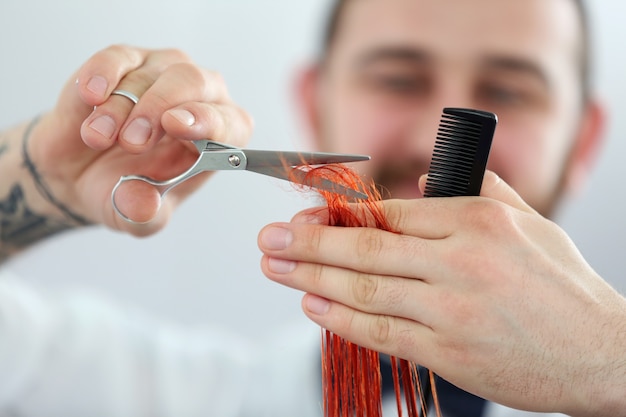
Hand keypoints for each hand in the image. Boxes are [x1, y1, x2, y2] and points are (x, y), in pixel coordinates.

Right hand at [26, 45, 252, 234]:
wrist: (79, 176)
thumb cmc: (125, 190)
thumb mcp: (135, 216)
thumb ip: (143, 214)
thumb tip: (143, 206)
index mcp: (218, 136)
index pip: (228, 121)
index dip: (207, 121)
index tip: (177, 126)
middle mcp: (199, 96)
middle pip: (192, 82)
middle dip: (158, 109)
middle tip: (132, 142)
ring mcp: (162, 73)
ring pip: (149, 75)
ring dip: (121, 108)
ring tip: (98, 138)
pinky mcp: (124, 61)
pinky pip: (116, 58)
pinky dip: (102, 75)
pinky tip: (91, 96)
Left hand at [258, 171, 625, 415]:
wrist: (603, 352)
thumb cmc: (563, 286)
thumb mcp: (529, 222)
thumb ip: (476, 190)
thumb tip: (422, 182)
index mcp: (477, 219)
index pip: (390, 213)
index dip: (339, 214)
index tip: (305, 214)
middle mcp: (461, 260)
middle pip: (365, 247)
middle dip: (308, 242)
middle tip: (269, 239)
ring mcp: (452, 309)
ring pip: (365, 289)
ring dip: (312, 279)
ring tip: (276, 269)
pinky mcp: (450, 352)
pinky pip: (382, 332)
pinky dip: (342, 319)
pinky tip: (313, 306)